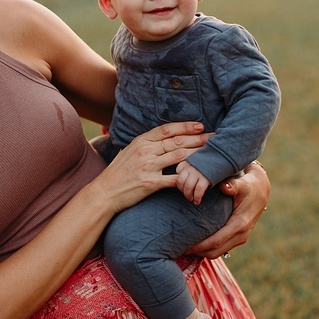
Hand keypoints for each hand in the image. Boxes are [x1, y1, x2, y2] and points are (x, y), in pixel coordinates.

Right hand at [92, 122, 211, 213]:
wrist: (104, 193)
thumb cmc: (117, 173)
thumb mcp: (128, 152)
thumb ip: (144, 144)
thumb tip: (160, 138)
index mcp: (140, 141)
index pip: (166, 130)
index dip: (185, 126)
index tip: (200, 126)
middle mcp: (145, 151)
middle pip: (176, 141)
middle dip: (198, 139)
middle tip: (214, 137)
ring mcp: (147, 167)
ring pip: (179, 157)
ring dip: (198, 155)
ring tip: (212, 154)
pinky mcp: (150, 183)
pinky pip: (174, 179)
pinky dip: (188, 178)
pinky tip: (200, 178)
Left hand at [186, 161, 269, 258]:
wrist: (262, 189)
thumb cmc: (249, 186)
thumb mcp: (242, 184)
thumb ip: (233, 185)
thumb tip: (224, 186)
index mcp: (240, 224)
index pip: (216, 241)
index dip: (200, 245)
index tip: (185, 246)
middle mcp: (241, 234)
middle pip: (216, 251)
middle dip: (197, 252)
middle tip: (180, 249)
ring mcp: (240, 237)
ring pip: (218, 252)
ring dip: (202, 252)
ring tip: (185, 247)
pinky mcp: (238, 237)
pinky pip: (222, 247)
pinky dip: (209, 248)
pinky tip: (197, 243)